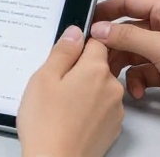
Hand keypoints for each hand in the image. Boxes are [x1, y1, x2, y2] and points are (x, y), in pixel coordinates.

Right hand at [18, 26, 124, 156]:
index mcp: (95, 69)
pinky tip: (71, 118)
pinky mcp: (113, 128)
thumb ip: (63, 51)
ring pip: (101, 87)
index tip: (67, 52)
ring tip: (61, 104)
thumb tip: (75, 33)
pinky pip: (102, 107)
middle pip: (99, 65)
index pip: (98, 41)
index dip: (81, 43)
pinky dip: (90, 108)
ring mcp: (115, 109)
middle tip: (57, 83)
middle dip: (80, 69)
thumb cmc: (47, 124)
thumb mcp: (44, 77)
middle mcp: (111, 87)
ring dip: (86, 89)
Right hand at [91, 0, 159, 121]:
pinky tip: (138, 91)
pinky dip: (138, 82)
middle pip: (127, 31)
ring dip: (124, 67)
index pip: (128, 3)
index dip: (106, 11)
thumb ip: (127, 37)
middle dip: (112, 46)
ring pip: (134, 54)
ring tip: (116, 78)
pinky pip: (144, 73)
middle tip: (97, 57)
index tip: (87, 22)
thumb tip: (100, 29)